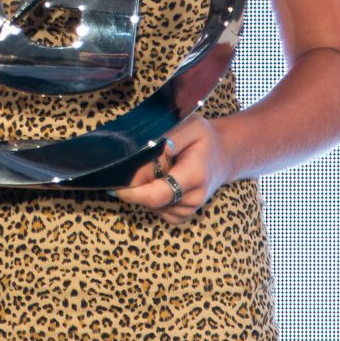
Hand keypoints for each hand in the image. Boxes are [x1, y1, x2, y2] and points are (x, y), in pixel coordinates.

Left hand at [111, 115, 228, 224]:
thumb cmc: (204, 138)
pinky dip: (153, 198)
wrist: (225, 155)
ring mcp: (190, 209)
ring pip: (153, 206)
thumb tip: (148, 149)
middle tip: (134, 167)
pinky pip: (159, 211)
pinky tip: (162, 181)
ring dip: (146, 190)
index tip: (114, 184)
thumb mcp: (191, 126)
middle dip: (136, 186)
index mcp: (194, 175)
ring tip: (158, 169)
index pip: (156, 194)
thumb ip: (170, 137)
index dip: (132, 192)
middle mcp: (194, 197)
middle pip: (151, 200)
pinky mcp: (184, 214)